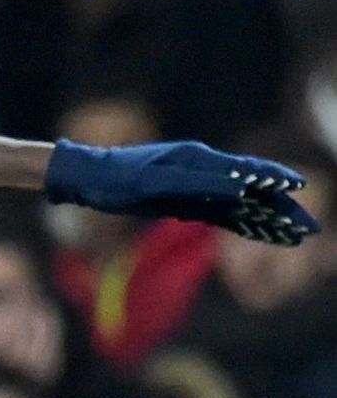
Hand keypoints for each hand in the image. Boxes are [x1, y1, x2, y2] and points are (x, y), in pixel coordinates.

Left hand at [45, 138, 319, 245]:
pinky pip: (223, 214)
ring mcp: (197, 187)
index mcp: (199, 160)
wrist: (89, 178)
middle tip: (309, 228)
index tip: (299, 190)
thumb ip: (197, 184)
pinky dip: (245, 225)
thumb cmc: (117, 178)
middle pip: (253, 190)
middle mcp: (204, 170)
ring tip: (294, 236)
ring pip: (242, 204)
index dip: (275, 182)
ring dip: (268, 220)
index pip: (247, 171)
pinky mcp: (187, 202)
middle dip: (282, 208)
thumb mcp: (154, 182)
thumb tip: (239, 185)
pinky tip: (262, 235)